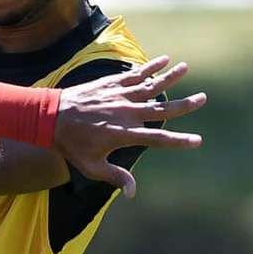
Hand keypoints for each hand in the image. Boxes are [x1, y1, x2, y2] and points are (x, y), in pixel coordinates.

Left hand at [52, 56, 205, 197]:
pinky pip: (134, 73)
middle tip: (203, 98)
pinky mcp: (111, 83)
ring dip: (169, 76)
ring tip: (186, 68)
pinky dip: (149, 67)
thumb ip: (115, 176)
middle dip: (185, 104)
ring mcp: (119, 95)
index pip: (158, 139)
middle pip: (162, 108)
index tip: (197, 141)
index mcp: (124, 134)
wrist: (49, 117)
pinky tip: (162, 60)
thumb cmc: (70, 145)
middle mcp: (126, 113)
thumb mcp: (91, 166)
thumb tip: (132, 193)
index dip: (179, 140)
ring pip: (150, 85)